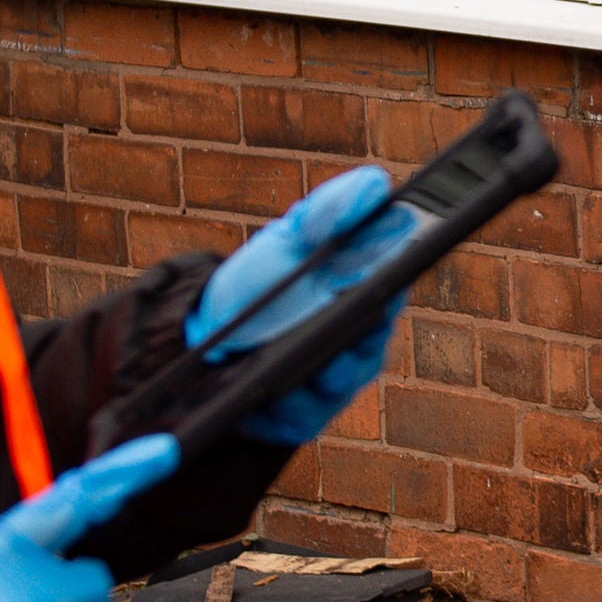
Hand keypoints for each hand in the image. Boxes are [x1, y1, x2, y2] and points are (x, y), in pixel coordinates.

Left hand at [188, 163, 412, 444]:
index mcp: (366, 294)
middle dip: (361, 335)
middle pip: (371, 342)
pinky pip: (304, 414)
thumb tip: (376, 184)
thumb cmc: (263, 283)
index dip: (394, 284)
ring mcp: (335, 384)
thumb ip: (329, 212)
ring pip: (341, 381)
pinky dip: (287, 401)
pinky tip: (271, 392)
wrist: (207, 337)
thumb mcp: (291, 239)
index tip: (386, 277)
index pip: (394, 287)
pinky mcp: (304, 417)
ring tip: (311, 364)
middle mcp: (360, 343)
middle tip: (352, 320)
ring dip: (325, 371)